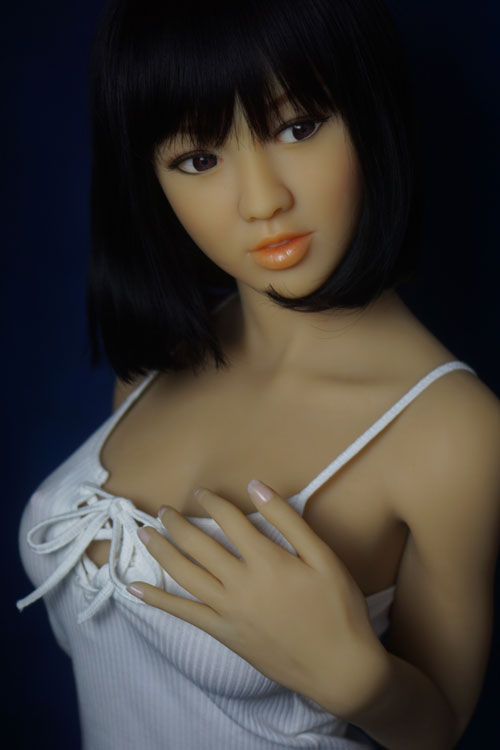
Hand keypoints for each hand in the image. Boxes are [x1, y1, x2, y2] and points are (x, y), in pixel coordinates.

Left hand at [127, 479, 388, 716]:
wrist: (339, 669)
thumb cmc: (337, 609)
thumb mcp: (323, 557)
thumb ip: (287, 520)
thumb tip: (256, 485)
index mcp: (267, 560)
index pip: (229, 520)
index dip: (211, 502)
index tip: (200, 492)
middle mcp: (240, 583)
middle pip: (198, 544)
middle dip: (177, 523)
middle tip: (164, 509)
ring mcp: (228, 611)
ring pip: (183, 574)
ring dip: (160, 551)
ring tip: (144, 533)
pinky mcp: (223, 633)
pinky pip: (183, 613)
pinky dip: (157, 599)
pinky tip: (135, 588)